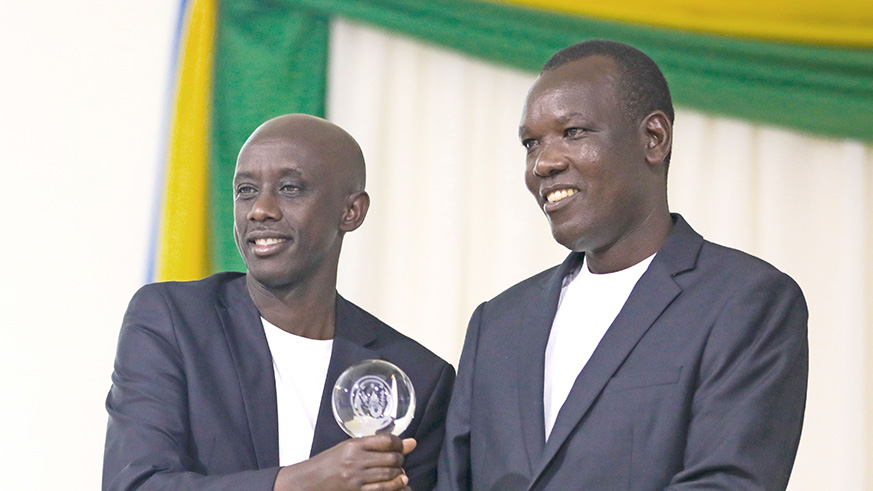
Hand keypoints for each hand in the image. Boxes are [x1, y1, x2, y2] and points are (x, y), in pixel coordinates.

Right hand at [273, 435, 416, 490]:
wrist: (308, 482)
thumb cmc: (328, 463)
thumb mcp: (348, 448)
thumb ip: (375, 445)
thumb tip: (409, 442)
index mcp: (353, 445)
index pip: (386, 440)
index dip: (399, 443)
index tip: (402, 445)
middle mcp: (355, 460)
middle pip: (391, 458)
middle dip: (400, 459)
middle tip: (399, 460)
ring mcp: (356, 478)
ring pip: (390, 474)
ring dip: (399, 473)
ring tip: (399, 472)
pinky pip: (382, 489)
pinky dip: (395, 486)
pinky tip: (398, 483)